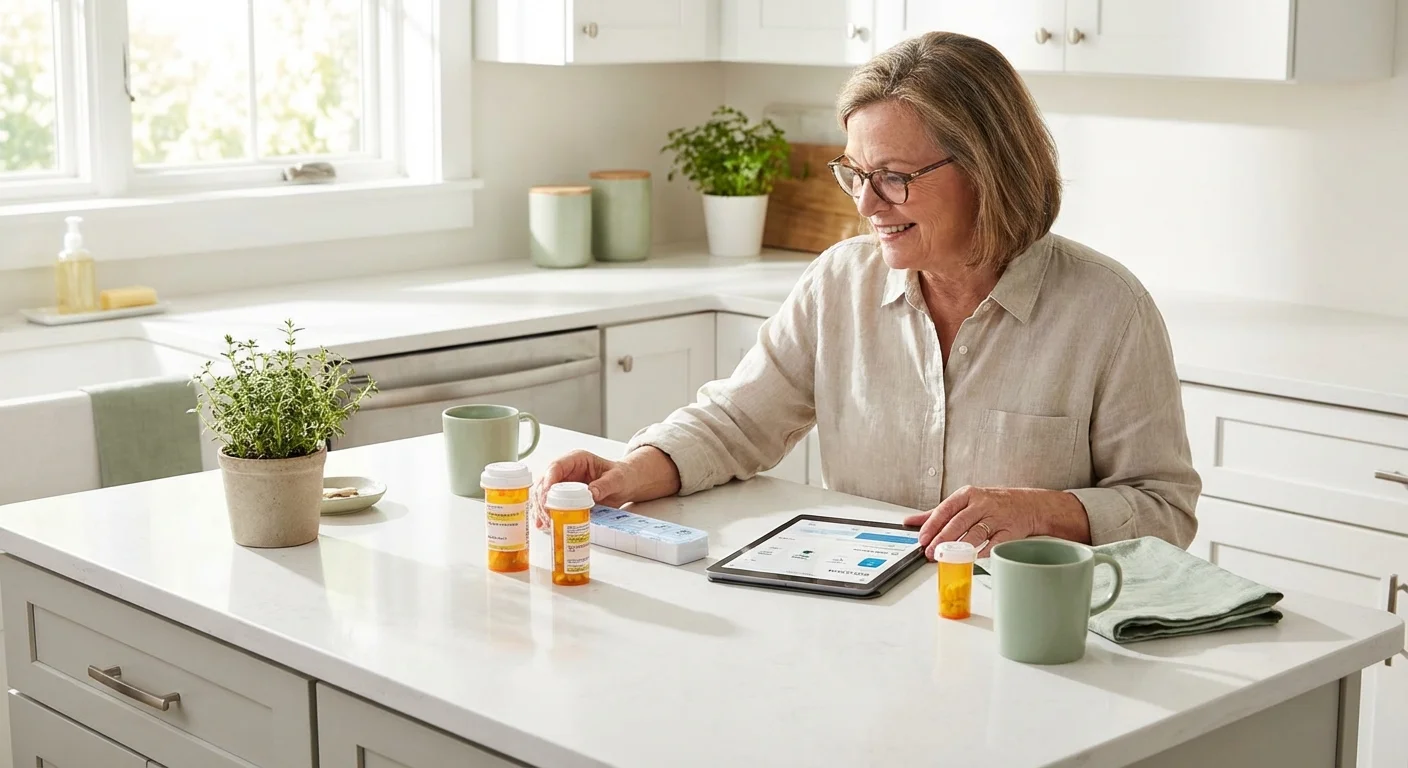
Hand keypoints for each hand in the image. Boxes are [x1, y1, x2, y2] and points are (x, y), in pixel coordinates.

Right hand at [531, 450, 632, 530]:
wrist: (624, 485)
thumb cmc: (621, 477)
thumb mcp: (617, 479)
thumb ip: (605, 485)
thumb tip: (592, 493)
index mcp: (576, 460)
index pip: (556, 466)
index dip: (549, 480)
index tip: (547, 495)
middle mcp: (566, 471)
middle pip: (545, 482)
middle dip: (543, 499)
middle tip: (547, 515)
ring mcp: (562, 485)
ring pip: (543, 495)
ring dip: (542, 509)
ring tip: (547, 523)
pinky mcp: (562, 498)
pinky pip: (549, 506)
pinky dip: (545, 516)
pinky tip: (544, 525)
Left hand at [902, 486, 1090, 558]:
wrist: (1029, 504)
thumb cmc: (992, 503)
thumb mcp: (963, 501)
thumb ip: (937, 513)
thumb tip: (910, 521)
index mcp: (967, 495)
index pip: (945, 509)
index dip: (932, 525)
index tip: (921, 538)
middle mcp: (982, 504)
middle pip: (959, 522)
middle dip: (942, 539)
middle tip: (930, 552)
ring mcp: (997, 517)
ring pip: (976, 533)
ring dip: (960, 547)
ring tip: (947, 558)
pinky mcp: (1010, 531)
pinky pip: (995, 543)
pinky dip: (984, 552)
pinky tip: (973, 559)